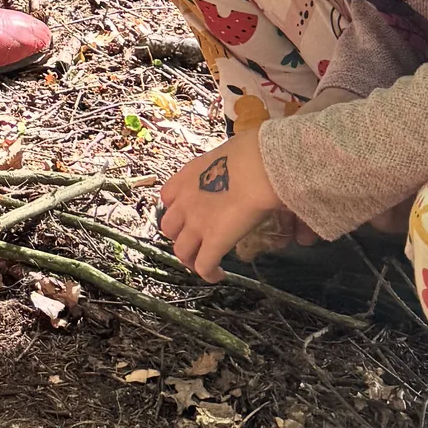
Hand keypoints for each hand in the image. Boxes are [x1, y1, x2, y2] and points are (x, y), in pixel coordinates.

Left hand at [158, 129, 281, 280]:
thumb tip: (250, 170)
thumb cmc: (253, 152)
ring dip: (190, 258)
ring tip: (204, 262)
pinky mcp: (213, 241)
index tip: (189, 214)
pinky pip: (203, 266)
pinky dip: (209, 274)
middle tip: (196, 241)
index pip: (168, 196)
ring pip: (181, 250)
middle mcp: (185, 200)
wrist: (259, 166)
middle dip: (180, 236)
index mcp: (187, 176)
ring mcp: (196, 223)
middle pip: (170, 226)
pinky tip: (219, 275)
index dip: (177, 208)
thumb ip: (230, 166)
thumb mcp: (231, 153)